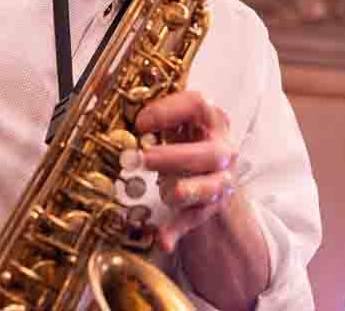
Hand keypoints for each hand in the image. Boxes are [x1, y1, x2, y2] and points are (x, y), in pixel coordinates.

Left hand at [133, 91, 238, 251]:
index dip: (170, 110)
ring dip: (186, 190)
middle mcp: (222, 150)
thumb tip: (122, 111)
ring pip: (209, 187)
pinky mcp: (209, 206)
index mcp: (211, 119)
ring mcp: (220, 179)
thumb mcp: (177, 121)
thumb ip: (157, 117)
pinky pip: (194, 219)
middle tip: (143, 158)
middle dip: (174, 156)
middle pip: (208, 153)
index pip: (198, 105)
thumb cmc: (186, 138)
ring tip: (167, 193)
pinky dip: (177, 230)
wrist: (211, 167)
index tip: (140, 122)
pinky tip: (163, 239)